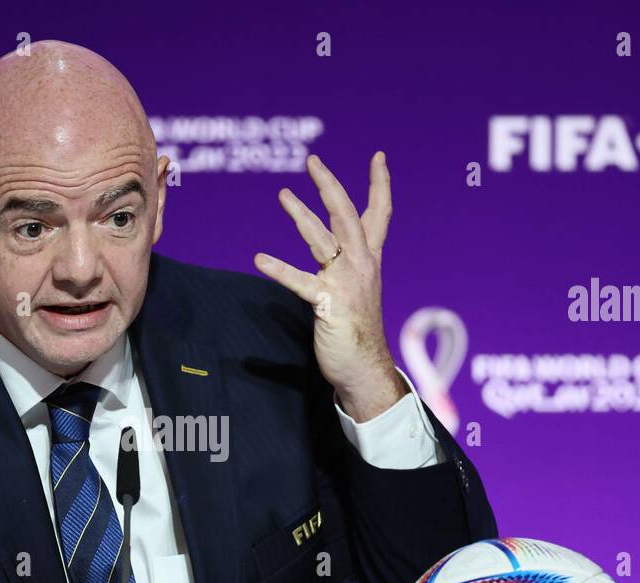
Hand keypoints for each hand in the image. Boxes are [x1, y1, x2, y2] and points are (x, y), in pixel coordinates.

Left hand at [254, 152, 406, 421]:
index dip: (380, 184)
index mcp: (370, 260)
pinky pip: (300, 282)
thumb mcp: (357, 289)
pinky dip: (280, 269)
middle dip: (330, 186)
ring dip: (302, 215)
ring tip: (284, 194)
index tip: (378, 157)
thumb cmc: (357, 330)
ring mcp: (345, 284)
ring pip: (323, 240)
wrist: (365, 368)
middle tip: (312, 161)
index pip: (379, 214)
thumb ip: (346, 266)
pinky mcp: (328, 305)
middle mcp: (361, 266)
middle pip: (347, 216)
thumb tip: (334, 251)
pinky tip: (260, 259)